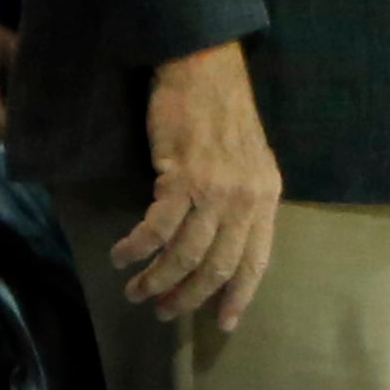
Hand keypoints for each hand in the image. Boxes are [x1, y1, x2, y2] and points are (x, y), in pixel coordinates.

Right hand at [112, 42, 281, 333]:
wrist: (205, 66)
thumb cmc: (223, 109)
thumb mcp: (250, 158)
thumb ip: (244, 198)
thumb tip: (224, 241)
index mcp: (267, 195)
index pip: (256, 261)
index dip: (238, 296)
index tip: (222, 324)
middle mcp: (245, 199)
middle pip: (216, 267)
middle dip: (187, 297)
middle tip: (162, 311)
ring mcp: (214, 190)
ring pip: (184, 256)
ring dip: (156, 280)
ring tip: (136, 291)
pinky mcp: (181, 177)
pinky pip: (155, 229)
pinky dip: (137, 248)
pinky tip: (122, 255)